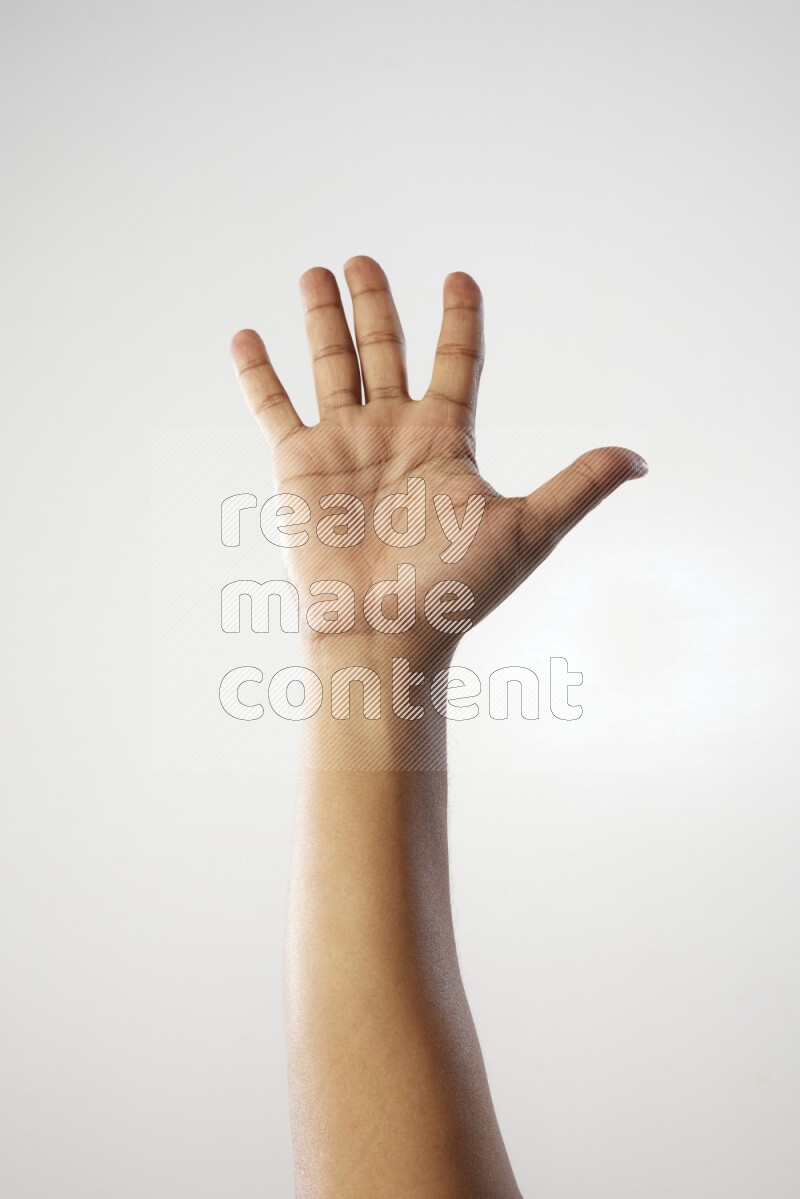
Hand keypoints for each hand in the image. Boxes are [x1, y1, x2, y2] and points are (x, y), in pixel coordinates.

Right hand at [230, 255, 645, 669]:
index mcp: (446, 439)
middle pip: (385, 350)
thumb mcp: (529, 529)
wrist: (385, 633)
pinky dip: (258, 372)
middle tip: (362, 260)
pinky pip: (274, 407)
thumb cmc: (457, 590)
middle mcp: (393, 434)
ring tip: (318, 273)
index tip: (460, 277)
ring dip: (324, 320)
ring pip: (332, 365)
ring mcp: (343, 445)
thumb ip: (579, 485)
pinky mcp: (297, 464)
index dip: (459, 321)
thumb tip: (641, 459)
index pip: (457, 363)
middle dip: (374, 304)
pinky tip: (246, 335)